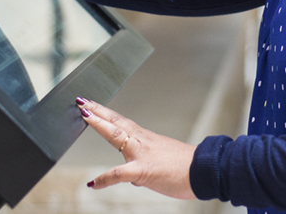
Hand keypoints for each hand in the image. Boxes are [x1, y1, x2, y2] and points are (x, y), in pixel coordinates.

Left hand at [76, 99, 195, 199]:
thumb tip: (135, 176)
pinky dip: (105, 179)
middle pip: (116, 122)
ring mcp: (142, 154)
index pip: (121, 122)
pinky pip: (120, 174)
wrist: (203, 171)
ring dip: (99, 125)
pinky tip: (93, 184)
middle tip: (82, 101)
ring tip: (84, 116)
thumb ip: (145, 166)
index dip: (105, 113)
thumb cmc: (186, 168)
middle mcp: (142, 142)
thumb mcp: (162, 162)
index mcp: (146, 139)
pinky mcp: (143, 170)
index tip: (92, 105)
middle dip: (98, 111)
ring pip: (116, 136)